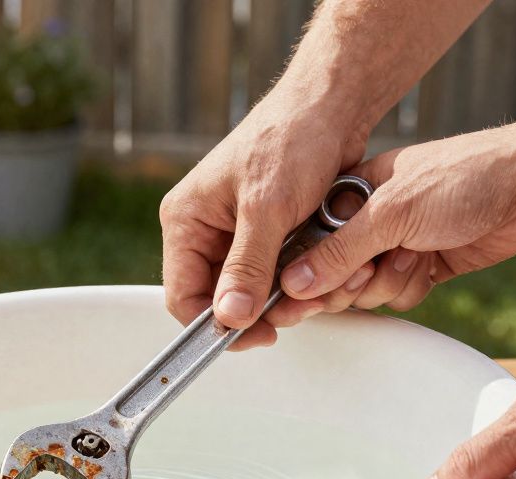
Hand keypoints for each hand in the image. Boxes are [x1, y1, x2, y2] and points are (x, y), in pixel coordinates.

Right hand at [159, 91, 372, 349]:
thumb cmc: (293, 139)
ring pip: (250, 289)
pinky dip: (296, 279)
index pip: (182, 295)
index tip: (256, 336)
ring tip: (317, 289)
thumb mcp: (268, 209)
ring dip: (282, 297)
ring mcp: (234, 231)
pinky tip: (321, 271)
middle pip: (217, 297)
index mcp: (185, 219)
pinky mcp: (266, 232)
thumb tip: (228, 318)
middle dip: (257, 311)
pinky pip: (273, 273)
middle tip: (296, 312)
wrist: (333, 105)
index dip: (215, 324)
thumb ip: (247, 267)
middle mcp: (203, 228)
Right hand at [266, 126, 515, 327]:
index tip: (297, 298)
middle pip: (332, 275)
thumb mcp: (391, 213)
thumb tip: (294, 282)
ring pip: (366, 291)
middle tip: (367, 273)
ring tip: (414, 256)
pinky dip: (413, 287)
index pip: (307, 244)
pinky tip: (431, 264)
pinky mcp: (424, 264)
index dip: (303, 273)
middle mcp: (369, 221)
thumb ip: (339, 252)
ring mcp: (397, 244)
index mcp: (350, 196)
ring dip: (389, 282)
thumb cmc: (462, 178)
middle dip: (350, 281)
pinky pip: (398, 295)